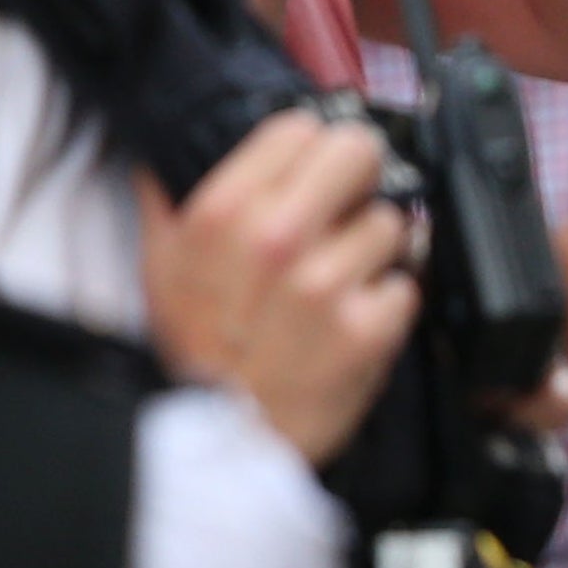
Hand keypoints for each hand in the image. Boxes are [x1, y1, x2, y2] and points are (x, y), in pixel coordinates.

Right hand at [139, 111, 417, 465]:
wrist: (226, 440)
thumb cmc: (197, 353)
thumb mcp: (160, 266)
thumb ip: (167, 198)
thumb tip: (169, 149)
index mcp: (222, 215)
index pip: (299, 128)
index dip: (311, 152)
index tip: (311, 177)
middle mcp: (277, 239)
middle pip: (358, 152)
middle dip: (356, 181)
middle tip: (342, 215)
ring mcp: (326, 283)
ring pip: (391, 221)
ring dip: (374, 251)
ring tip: (337, 284)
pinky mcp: (369, 327)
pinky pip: (408, 283)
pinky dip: (389, 302)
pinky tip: (354, 320)